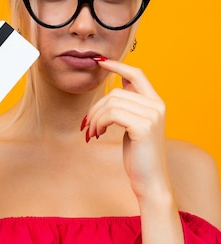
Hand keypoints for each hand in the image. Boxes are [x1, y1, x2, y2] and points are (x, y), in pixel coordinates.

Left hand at [84, 59, 170, 201]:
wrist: (150, 180)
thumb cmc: (139, 156)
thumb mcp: (134, 127)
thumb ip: (129, 108)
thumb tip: (114, 91)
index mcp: (156, 103)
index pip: (137, 74)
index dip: (118, 66)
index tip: (100, 62)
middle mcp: (157, 106)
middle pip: (116, 92)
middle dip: (96, 108)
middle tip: (87, 125)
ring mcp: (151, 115)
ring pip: (111, 103)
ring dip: (95, 118)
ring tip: (92, 133)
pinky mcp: (143, 126)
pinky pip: (112, 114)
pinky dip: (99, 122)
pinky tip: (97, 134)